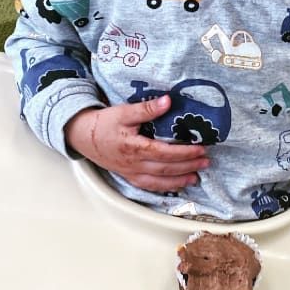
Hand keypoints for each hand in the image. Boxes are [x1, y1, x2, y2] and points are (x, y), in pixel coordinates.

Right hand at [64, 97, 209, 191]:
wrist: (83, 137)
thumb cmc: (104, 124)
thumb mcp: (123, 112)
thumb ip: (147, 109)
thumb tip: (168, 101)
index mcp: (133, 147)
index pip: (164, 152)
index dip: (184, 153)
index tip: (200, 149)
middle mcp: (134, 164)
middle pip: (165, 169)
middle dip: (188, 166)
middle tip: (206, 162)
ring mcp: (131, 173)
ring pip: (159, 182)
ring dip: (180, 181)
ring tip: (196, 178)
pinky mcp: (129, 177)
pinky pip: (150, 187)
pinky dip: (165, 188)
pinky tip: (177, 185)